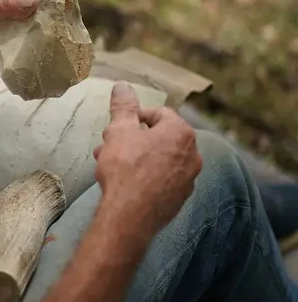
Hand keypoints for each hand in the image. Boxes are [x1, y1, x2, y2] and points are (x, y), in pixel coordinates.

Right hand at [94, 82, 202, 238]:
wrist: (130, 216)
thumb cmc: (126, 167)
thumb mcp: (120, 130)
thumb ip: (124, 106)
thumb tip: (123, 85)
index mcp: (181, 132)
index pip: (158, 113)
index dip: (134, 117)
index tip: (116, 127)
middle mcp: (192, 154)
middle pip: (159, 137)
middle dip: (133, 138)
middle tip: (110, 145)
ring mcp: (188, 179)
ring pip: (159, 159)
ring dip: (136, 157)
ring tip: (110, 164)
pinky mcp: (180, 200)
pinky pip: (162, 179)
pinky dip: (146, 176)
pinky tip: (125, 182)